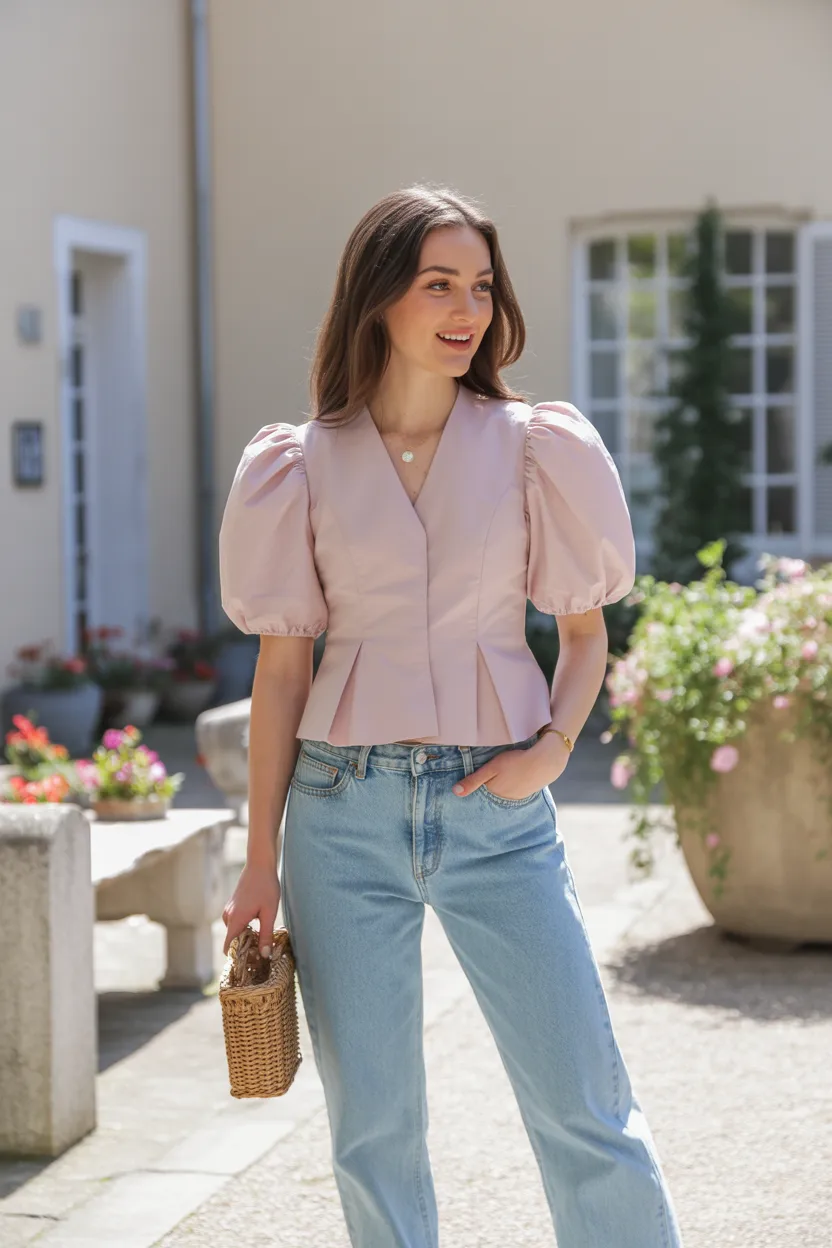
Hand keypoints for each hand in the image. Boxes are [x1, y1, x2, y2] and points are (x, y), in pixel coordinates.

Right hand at [221, 861, 280, 957]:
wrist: (260, 864)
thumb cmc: (266, 887)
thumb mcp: (269, 913)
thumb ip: (265, 935)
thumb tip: (264, 955)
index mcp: (235, 920)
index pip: (227, 947)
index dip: (237, 957)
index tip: (250, 962)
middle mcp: (228, 916)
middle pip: (232, 941)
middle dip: (244, 947)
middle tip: (262, 950)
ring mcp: (229, 910)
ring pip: (234, 932)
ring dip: (246, 936)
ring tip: (263, 936)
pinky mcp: (232, 906)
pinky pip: (236, 923)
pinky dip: (245, 927)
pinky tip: (259, 923)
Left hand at [452, 734, 570, 800]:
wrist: (546, 762)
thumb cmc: (516, 762)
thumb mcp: (491, 768)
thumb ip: (473, 780)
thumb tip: (455, 792)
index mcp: (493, 793)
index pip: (478, 792)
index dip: (474, 785)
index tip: (471, 780)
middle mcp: (504, 799)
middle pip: (490, 794)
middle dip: (486, 787)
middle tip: (488, 776)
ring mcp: (516, 797)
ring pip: (502, 793)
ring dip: (500, 786)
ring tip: (501, 775)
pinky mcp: (526, 793)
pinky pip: (513, 791)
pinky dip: (511, 785)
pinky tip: (513, 776)